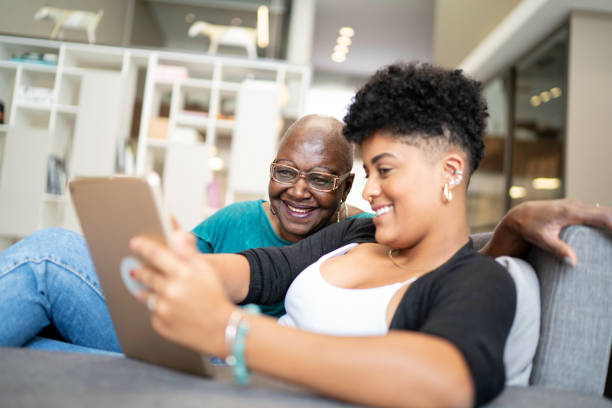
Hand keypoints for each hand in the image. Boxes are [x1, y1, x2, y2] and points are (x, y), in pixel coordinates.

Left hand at [129, 222, 234, 355]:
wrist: (221, 328)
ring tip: (160, 290)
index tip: (134, 243)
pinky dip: (158, 308)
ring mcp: (164, 310)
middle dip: (142, 271)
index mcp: (183, 273)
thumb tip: (176, 234)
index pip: (156, 254)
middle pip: (147, 275)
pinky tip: (171, 308)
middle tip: (138, 269)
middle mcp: (171, 291)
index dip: (143, 247)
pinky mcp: (161, 325)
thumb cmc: (214, 295)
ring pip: (146, 295)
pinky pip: (152, 313)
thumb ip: (187, 251)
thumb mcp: (205, 269)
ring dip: (148, 290)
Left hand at [482, 199, 611, 265]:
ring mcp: (577, 204)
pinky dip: (607, 220)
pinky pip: (597, 212)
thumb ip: (557, 249)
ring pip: (603, 211)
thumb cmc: (529, 227)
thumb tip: (573, 263)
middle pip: (608, 212)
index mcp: (571, 212)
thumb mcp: (541, 239)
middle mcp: (577, 205)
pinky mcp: (576, 207)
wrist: (520, 215)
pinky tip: (609, 232)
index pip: (603, 217)